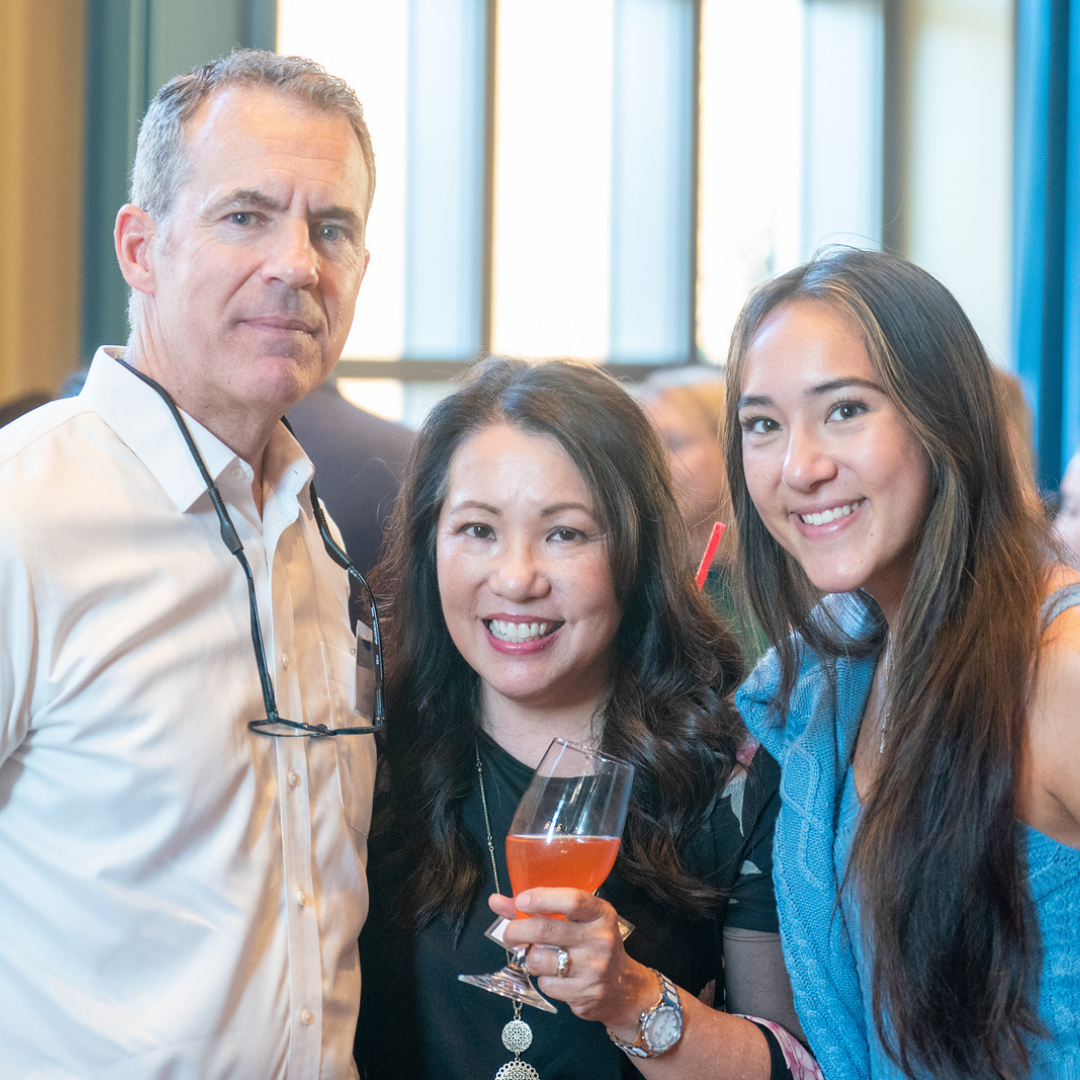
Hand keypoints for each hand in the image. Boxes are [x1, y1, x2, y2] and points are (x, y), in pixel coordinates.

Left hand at [490, 888, 655, 1037]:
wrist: (622, 988)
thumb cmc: (591, 944)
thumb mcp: (576, 921)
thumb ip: (538, 909)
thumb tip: (496, 901)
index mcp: (601, 914)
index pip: (571, 901)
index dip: (541, 898)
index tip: (521, 900)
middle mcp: (601, 939)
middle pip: (546, 930)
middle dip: (517, 931)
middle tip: (509, 935)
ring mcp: (595, 969)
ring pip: (540, 960)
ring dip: (529, 958)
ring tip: (537, 957)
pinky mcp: (586, 994)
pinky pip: (547, 985)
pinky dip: (542, 980)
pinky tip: (554, 976)